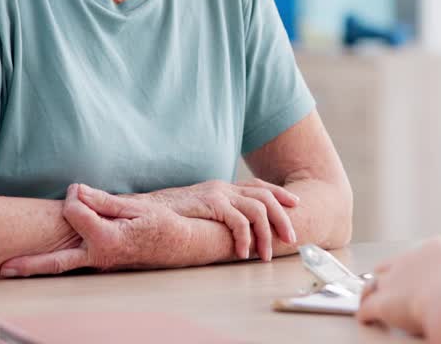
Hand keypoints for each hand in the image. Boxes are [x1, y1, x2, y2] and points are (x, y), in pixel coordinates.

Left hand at [0, 184, 188, 275]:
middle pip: (57, 261)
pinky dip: (54, 262)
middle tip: (3, 267)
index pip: (75, 212)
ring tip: (10, 268)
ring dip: (37, 265)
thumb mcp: (134, 207)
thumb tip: (75, 191)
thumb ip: (102, 201)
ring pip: (62, 266)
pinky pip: (72, 263)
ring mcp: (98, 263)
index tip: (80, 189)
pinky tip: (38, 260)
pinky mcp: (99, 263)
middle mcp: (98, 256)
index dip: (74, 196)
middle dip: (29, 263)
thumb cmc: (160, 224)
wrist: (179, 245)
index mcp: (107, 239)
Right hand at [140, 178, 298, 260]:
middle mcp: (224, 187)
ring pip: (257, 209)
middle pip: (265, 197)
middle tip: (291, 238)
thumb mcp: (198, 212)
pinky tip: (243, 253)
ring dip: (266, 234)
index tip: (295, 203)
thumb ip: (216, 216)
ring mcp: (218, 193)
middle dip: (282, 217)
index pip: (258, 186)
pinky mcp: (210, 203)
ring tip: (265, 255)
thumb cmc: (170, 217)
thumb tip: (235, 232)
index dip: (279, 193)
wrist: (145, 210)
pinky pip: (238, 220)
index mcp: (223, 188)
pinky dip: (245, 237)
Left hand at [356, 238, 440, 335]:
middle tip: (393, 291)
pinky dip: (366, 314)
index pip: (416, 255)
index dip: (414, 269)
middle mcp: (409, 260)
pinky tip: (368, 319)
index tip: (419, 279)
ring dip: (374, 294)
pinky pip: (366, 308)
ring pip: (374, 284)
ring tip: (373, 303)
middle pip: (390, 266)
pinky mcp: (384, 303)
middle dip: (390, 278)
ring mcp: (394, 280)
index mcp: (434, 249)